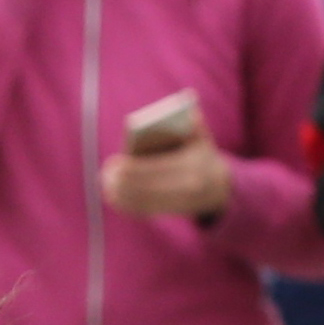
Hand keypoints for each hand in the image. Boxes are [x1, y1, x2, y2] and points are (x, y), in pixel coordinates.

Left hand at [98, 131, 231, 221]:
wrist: (218, 188)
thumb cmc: (203, 157)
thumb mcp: (203, 140)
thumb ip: (196, 126)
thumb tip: (190, 111)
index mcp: (191, 167)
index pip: (155, 169)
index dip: (132, 168)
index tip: (115, 163)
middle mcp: (186, 188)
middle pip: (146, 188)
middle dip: (123, 182)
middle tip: (105, 174)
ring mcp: (178, 203)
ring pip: (143, 202)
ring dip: (122, 195)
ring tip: (106, 185)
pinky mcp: (170, 212)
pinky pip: (145, 211)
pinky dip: (128, 206)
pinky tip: (114, 198)